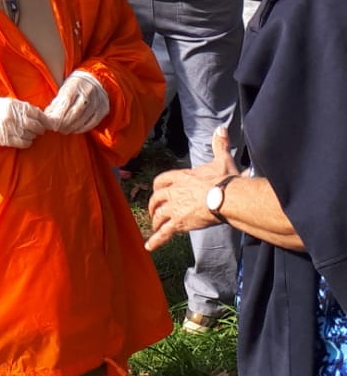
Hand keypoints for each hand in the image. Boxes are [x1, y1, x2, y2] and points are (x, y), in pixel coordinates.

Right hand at [0, 93, 48, 148]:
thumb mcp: (4, 101)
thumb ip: (20, 105)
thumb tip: (37, 111)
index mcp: (13, 105)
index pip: (35, 113)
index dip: (42, 118)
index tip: (44, 121)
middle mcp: (12, 116)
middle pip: (34, 125)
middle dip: (39, 128)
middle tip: (40, 129)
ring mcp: (8, 127)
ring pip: (29, 134)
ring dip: (33, 135)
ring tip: (31, 134)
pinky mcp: (4, 138)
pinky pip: (22, 142)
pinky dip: (27, 142)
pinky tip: (26, 140)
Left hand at [44, 71, 109, 134]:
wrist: (95, 78)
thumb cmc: (75, 85)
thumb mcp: (64, 89)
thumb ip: (57, 102)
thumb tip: (48, 116)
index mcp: (75, 86)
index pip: (66, 104)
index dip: (59, 116)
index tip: (52, 123)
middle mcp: (87, 94)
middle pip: (75, 113)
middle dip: (65, 124)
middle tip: (58, 129)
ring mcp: (97, 102)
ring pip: (83, 119)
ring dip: (73, 127)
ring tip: (65, 130)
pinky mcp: (103, 109)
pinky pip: (93, 122)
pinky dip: (83, 128)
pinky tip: (76, 130)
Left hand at [145, 127, 239, 250]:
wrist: (227, 197)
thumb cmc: (225, 179)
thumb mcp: (221, 159)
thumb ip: (219, 144)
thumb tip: (222, 128)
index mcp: (180, 176)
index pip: (162, 180)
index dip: (159, 186)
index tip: (158, 190)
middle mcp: (173, 191)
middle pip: (157, 198)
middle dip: (154, 205)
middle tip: (155, 211)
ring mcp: (175, 208)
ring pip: (159, 215)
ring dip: (156, 222)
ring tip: (155, 228)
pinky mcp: (180, 223)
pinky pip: (164, 233)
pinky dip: (156, 240)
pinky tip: (149, 247)